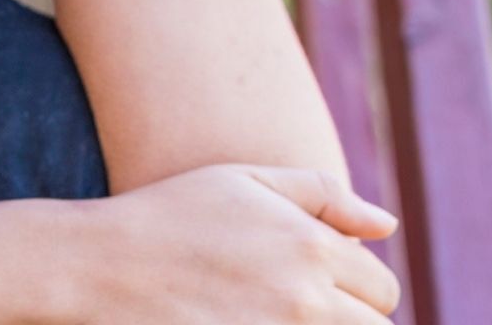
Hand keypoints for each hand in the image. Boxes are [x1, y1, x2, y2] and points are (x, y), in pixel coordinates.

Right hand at [75, 165, 401, 322]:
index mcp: (311, 247)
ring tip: (277, 314)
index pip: (382, 289)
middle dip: (349, 319)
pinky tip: (253, 324)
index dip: (360, 289)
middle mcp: (304, 299)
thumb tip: (388, 224)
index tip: (322, 286)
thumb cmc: (173, 214)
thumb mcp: (246, 181)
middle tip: (302, 307)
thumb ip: (324, 194)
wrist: (102, 265)